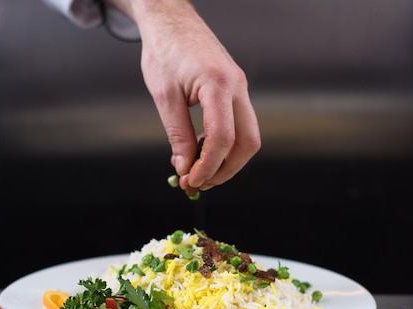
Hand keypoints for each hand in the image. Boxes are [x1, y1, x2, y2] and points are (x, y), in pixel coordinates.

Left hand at [107, 0, 260, 195]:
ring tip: (197, 168)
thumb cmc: (164, 51)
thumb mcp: (165, 96)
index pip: (223, 138)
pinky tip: (200, 148)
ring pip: (247, 136)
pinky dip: (223, 143)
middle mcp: (237, 87)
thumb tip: (184, 167)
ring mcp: (240, 88)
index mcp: (218, 85)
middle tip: (199, 182)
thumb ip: (177, 134)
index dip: (208, 166)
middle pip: (248, 142)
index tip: (191, 180)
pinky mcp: (235, 90)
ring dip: (226, 159)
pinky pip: (238, 124)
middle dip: (226, 169)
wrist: (171, 21)